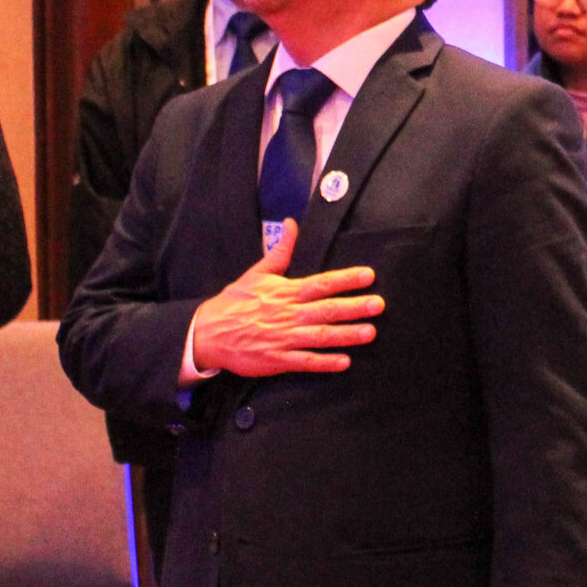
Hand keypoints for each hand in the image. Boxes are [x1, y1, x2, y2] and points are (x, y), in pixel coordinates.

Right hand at [189, 221, 384, 378]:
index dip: (345, 279)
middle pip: (326, 309)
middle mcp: (288, 314)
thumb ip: (280, 250)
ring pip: (320, 336)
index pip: (321, 283)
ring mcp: (284, 338)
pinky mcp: (277, 359)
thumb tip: (292, 223)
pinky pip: (305, 361)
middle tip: (379, 305)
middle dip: (354, 307)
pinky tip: (344, 362)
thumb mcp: (257, 273)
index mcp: (285, 292)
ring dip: (346, 335)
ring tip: (370, 332)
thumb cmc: (234, 302)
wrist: (207, 333)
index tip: (368, 275)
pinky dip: (325, 362)